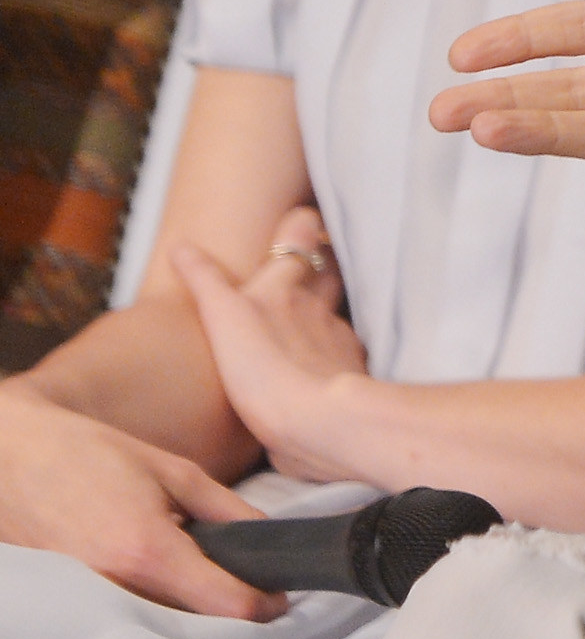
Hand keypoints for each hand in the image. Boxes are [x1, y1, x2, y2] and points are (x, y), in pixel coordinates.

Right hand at [0, 378, 281, 617]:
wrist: (9, 460)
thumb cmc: (87, 455)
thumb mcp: (172, 471)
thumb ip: (226, 508)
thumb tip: (266, 536)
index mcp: (149, 551)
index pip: (225, 604)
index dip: (264, 605)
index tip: (281, 598)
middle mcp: (118, 587)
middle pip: (196, 622)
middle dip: (231, 610)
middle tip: (252, 586)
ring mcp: (90, 601)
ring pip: (161, 623)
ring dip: (193, 611)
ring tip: (210, 578)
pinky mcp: (71, 603)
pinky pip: (128, 614)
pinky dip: (154, 605)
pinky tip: (163, 579)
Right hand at [176, 205, 369, 485]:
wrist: (320, 420)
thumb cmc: (265, 365)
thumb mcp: (223, 317)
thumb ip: (205, 281)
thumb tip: (181, 245)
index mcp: (284, 288)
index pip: (301, 236)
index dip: (302, 225)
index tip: (302, 218)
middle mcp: (317, 307)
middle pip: (330, 270)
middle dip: (324, 262)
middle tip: (310, 261)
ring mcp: (337, 340)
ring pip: (336, 312)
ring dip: (326, 311)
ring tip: (305, 320)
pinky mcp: (349, 375)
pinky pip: (342, 355)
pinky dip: (332, 355)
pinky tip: (318, 367)